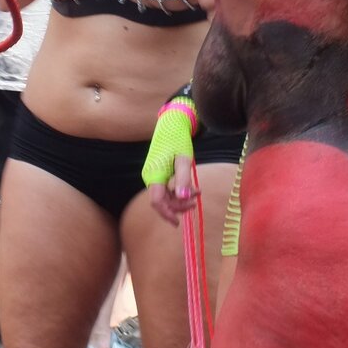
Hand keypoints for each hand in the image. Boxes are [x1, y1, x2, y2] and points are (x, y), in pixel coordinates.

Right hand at [142, 91, 198, 225]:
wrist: (171, 125)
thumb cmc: (178, 139)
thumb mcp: (184, 159)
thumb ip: (183, 178)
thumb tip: (183, 198)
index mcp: (154, 174)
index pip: (157, 202)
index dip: (166, 214)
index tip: (178, 223)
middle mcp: (150, 177)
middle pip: (161, 201)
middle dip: (178, 205)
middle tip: (195, 202)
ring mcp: (153, 175)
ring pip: (164, 196)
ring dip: (179, 198)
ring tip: (197, 192)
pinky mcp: (157, 173)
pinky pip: (165, 188)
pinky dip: (178, 191)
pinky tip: (190, 188)